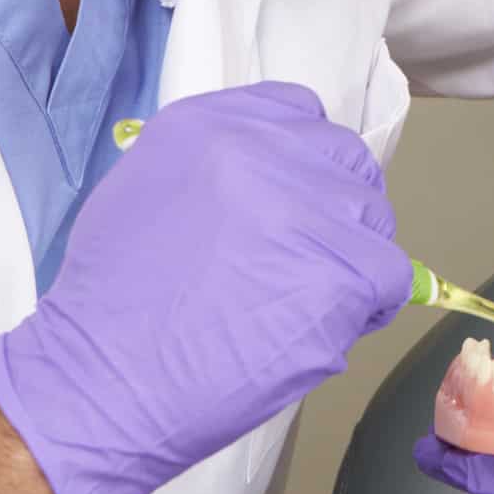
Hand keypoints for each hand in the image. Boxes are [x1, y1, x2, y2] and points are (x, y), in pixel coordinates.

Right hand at [0, 82, 411, 493]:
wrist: (103, 378)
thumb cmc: (113, 302)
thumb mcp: (144, 188)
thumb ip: (214, 166)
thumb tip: (274, 180)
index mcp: (212, 124)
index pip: (300, 115)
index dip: (306, 164)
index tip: (297, 200)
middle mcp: (266, 152)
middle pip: (345, 162)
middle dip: (334, 210)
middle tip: (304, 259)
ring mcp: (309, 209)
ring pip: (372, 219)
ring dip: (350, 258)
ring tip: (301, 301)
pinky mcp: (343, 271)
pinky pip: (390, 275)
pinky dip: (369, 304)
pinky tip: (323, 326)